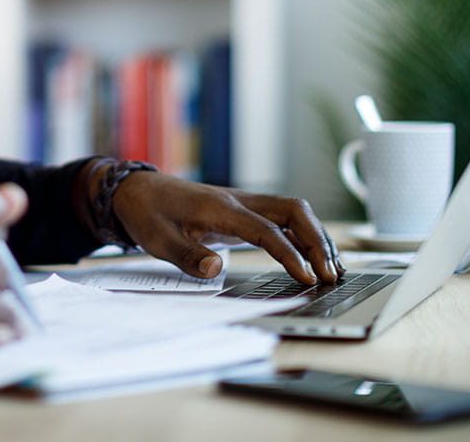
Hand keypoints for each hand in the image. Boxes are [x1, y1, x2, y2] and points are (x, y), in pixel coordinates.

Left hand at [110, 171, 343, 283]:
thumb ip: (186, 254)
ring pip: (292, 211)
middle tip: (331, 275)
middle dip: (317, 241)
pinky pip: (282, 218)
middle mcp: (238, 201)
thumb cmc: (147, 213)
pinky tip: (313, 257)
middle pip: (293, 211)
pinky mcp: (242, 212)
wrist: (136, 191)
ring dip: (315, 237)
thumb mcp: (157, 239)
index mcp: (220, 207)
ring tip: (333, 270)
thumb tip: (216, 269)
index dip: (290, 253)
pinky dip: (302, 235)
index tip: (308, 278)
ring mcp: (243, 204)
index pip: (266, 229)